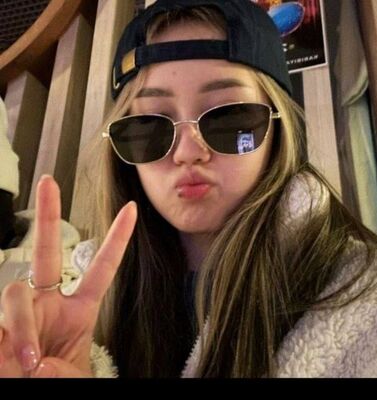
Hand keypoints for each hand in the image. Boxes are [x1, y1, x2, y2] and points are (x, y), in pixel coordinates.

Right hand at [0, 175, 136, 376]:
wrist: (27, 393)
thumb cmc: (59, 380)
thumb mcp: (73, 374)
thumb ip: (60, 363)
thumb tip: (30, 355)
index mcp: (79, 310)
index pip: (101, 267)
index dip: (117, 239)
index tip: (131, 209)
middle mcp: (47, 302)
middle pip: (46, 252)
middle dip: (47, 215)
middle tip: (49, 181)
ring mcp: (20, 311)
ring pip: (16, 293)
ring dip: (20, 325)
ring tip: (26, 360)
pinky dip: (7, 337)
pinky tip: (10, 358)